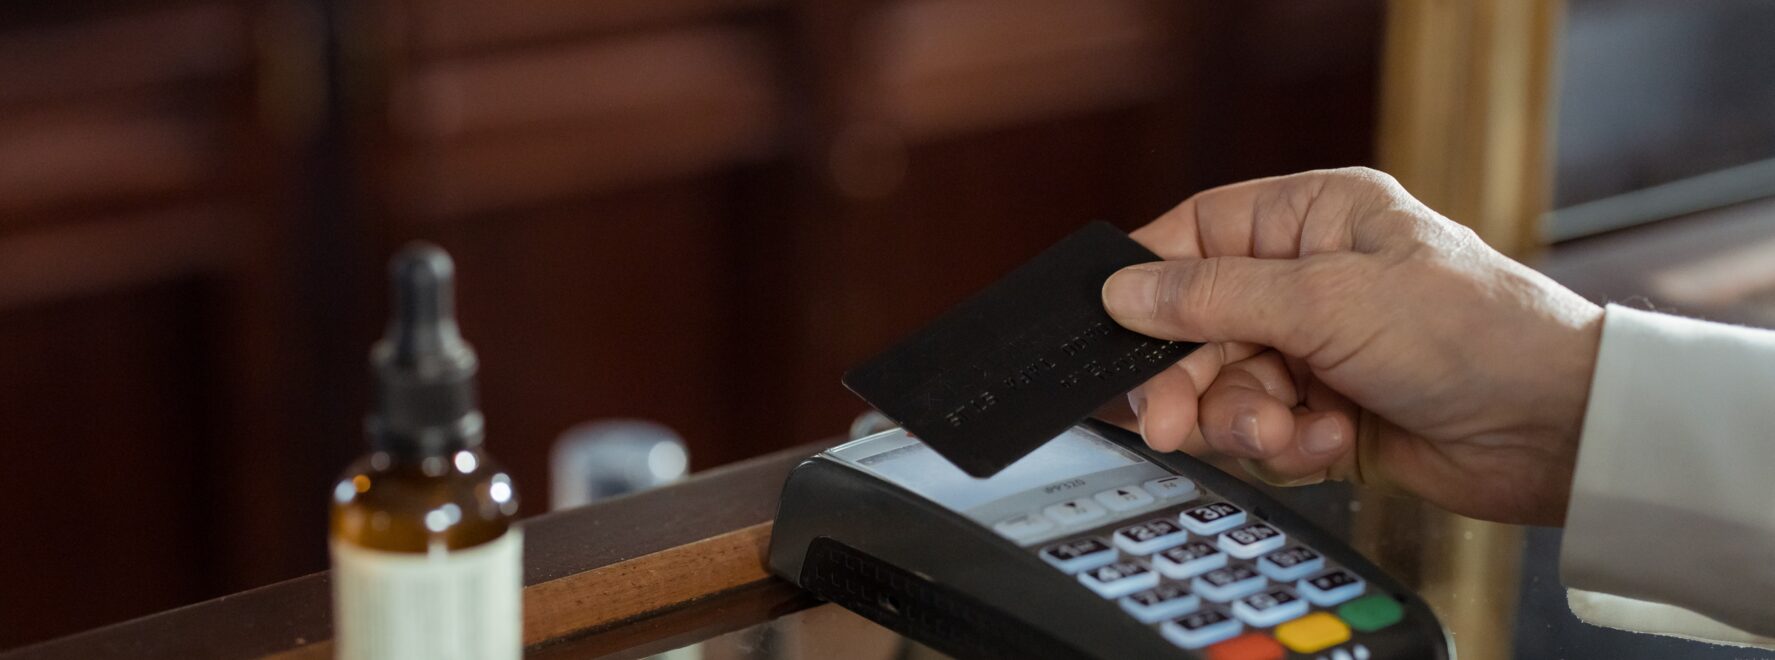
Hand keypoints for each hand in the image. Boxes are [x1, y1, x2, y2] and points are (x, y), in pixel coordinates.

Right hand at [1100, 168, 1602, 524]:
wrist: (1555, 431)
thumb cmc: (1473, 334)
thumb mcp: (1328, 300)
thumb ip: (1214, 297)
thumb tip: (1124, 291)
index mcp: (1313, 219)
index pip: (1197, 237)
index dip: (1150, 283)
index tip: (1114, 329)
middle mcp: (1311, 280)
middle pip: (1198, 326)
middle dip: (1189, 377)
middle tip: (1170, 419)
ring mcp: (1319, 351)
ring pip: (1225, 388)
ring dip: (1245, 418)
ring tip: (1283, 432)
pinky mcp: (1328, 416)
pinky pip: (1264, 432)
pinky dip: (1288, 444)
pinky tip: (1331, 440)